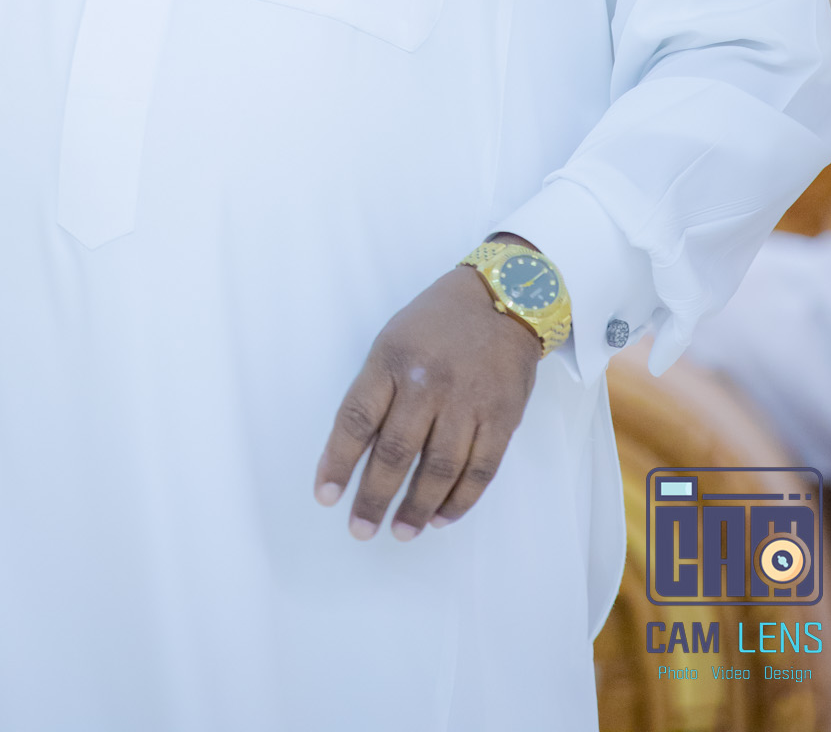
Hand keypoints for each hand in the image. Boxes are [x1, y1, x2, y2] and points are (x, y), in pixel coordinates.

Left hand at [314, 261, 539, 542]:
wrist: (505, 299)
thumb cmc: (437, 323)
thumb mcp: (393, 340)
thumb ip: (375, 390)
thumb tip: (354, 453)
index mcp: (393, 359)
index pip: (357, 418)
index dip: (338, 462)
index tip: (325, 496)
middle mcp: (429, 381)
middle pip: (395, 452)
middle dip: (374, 498)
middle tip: (361, 529)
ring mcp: (469, 401)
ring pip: (439, 469)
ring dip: (416, 508)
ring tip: (401, 531)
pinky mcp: (503, 418)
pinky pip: (480, 471)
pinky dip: (459, 501)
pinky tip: (441, 517)